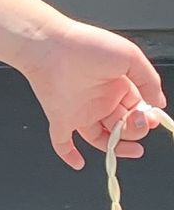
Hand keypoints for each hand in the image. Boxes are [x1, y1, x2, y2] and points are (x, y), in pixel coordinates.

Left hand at [19, 16, 166, 169]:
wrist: (51, 46)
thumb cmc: (88, 46)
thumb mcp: (129, 57)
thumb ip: (148, 80)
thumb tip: (159, 103)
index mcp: (118, 86)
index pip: (137, 109)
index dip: (146, 118)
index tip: (152, 119)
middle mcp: (100, 100)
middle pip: (122, 126)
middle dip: (136, 130)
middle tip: (140, 124)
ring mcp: (80, 111)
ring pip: (101, 138)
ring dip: (117, 148)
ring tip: (133, 150)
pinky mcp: (61, 118)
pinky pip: (62, 142)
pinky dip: (68, 154)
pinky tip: (78, 163)